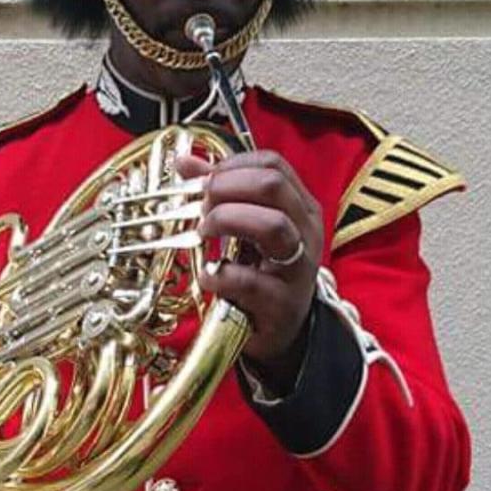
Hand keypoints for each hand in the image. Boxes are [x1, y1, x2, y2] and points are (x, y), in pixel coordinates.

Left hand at [174, 149, 323, 373]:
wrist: (280, 329)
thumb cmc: (262, 270)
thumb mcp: (246, 226)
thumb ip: (219, 191)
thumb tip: (184, 161)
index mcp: (299, 206)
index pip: (273, 165)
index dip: (233, 165)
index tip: (205, 179)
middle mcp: (305, 231)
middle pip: (273, 186)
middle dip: (227, 187)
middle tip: (202, 203)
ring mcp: (299, 267)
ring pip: (273, 225)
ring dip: (228, 220)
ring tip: (204, 231)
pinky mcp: (282, 304)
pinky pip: (251, 281)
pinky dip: (221, 274)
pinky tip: (208, 275)